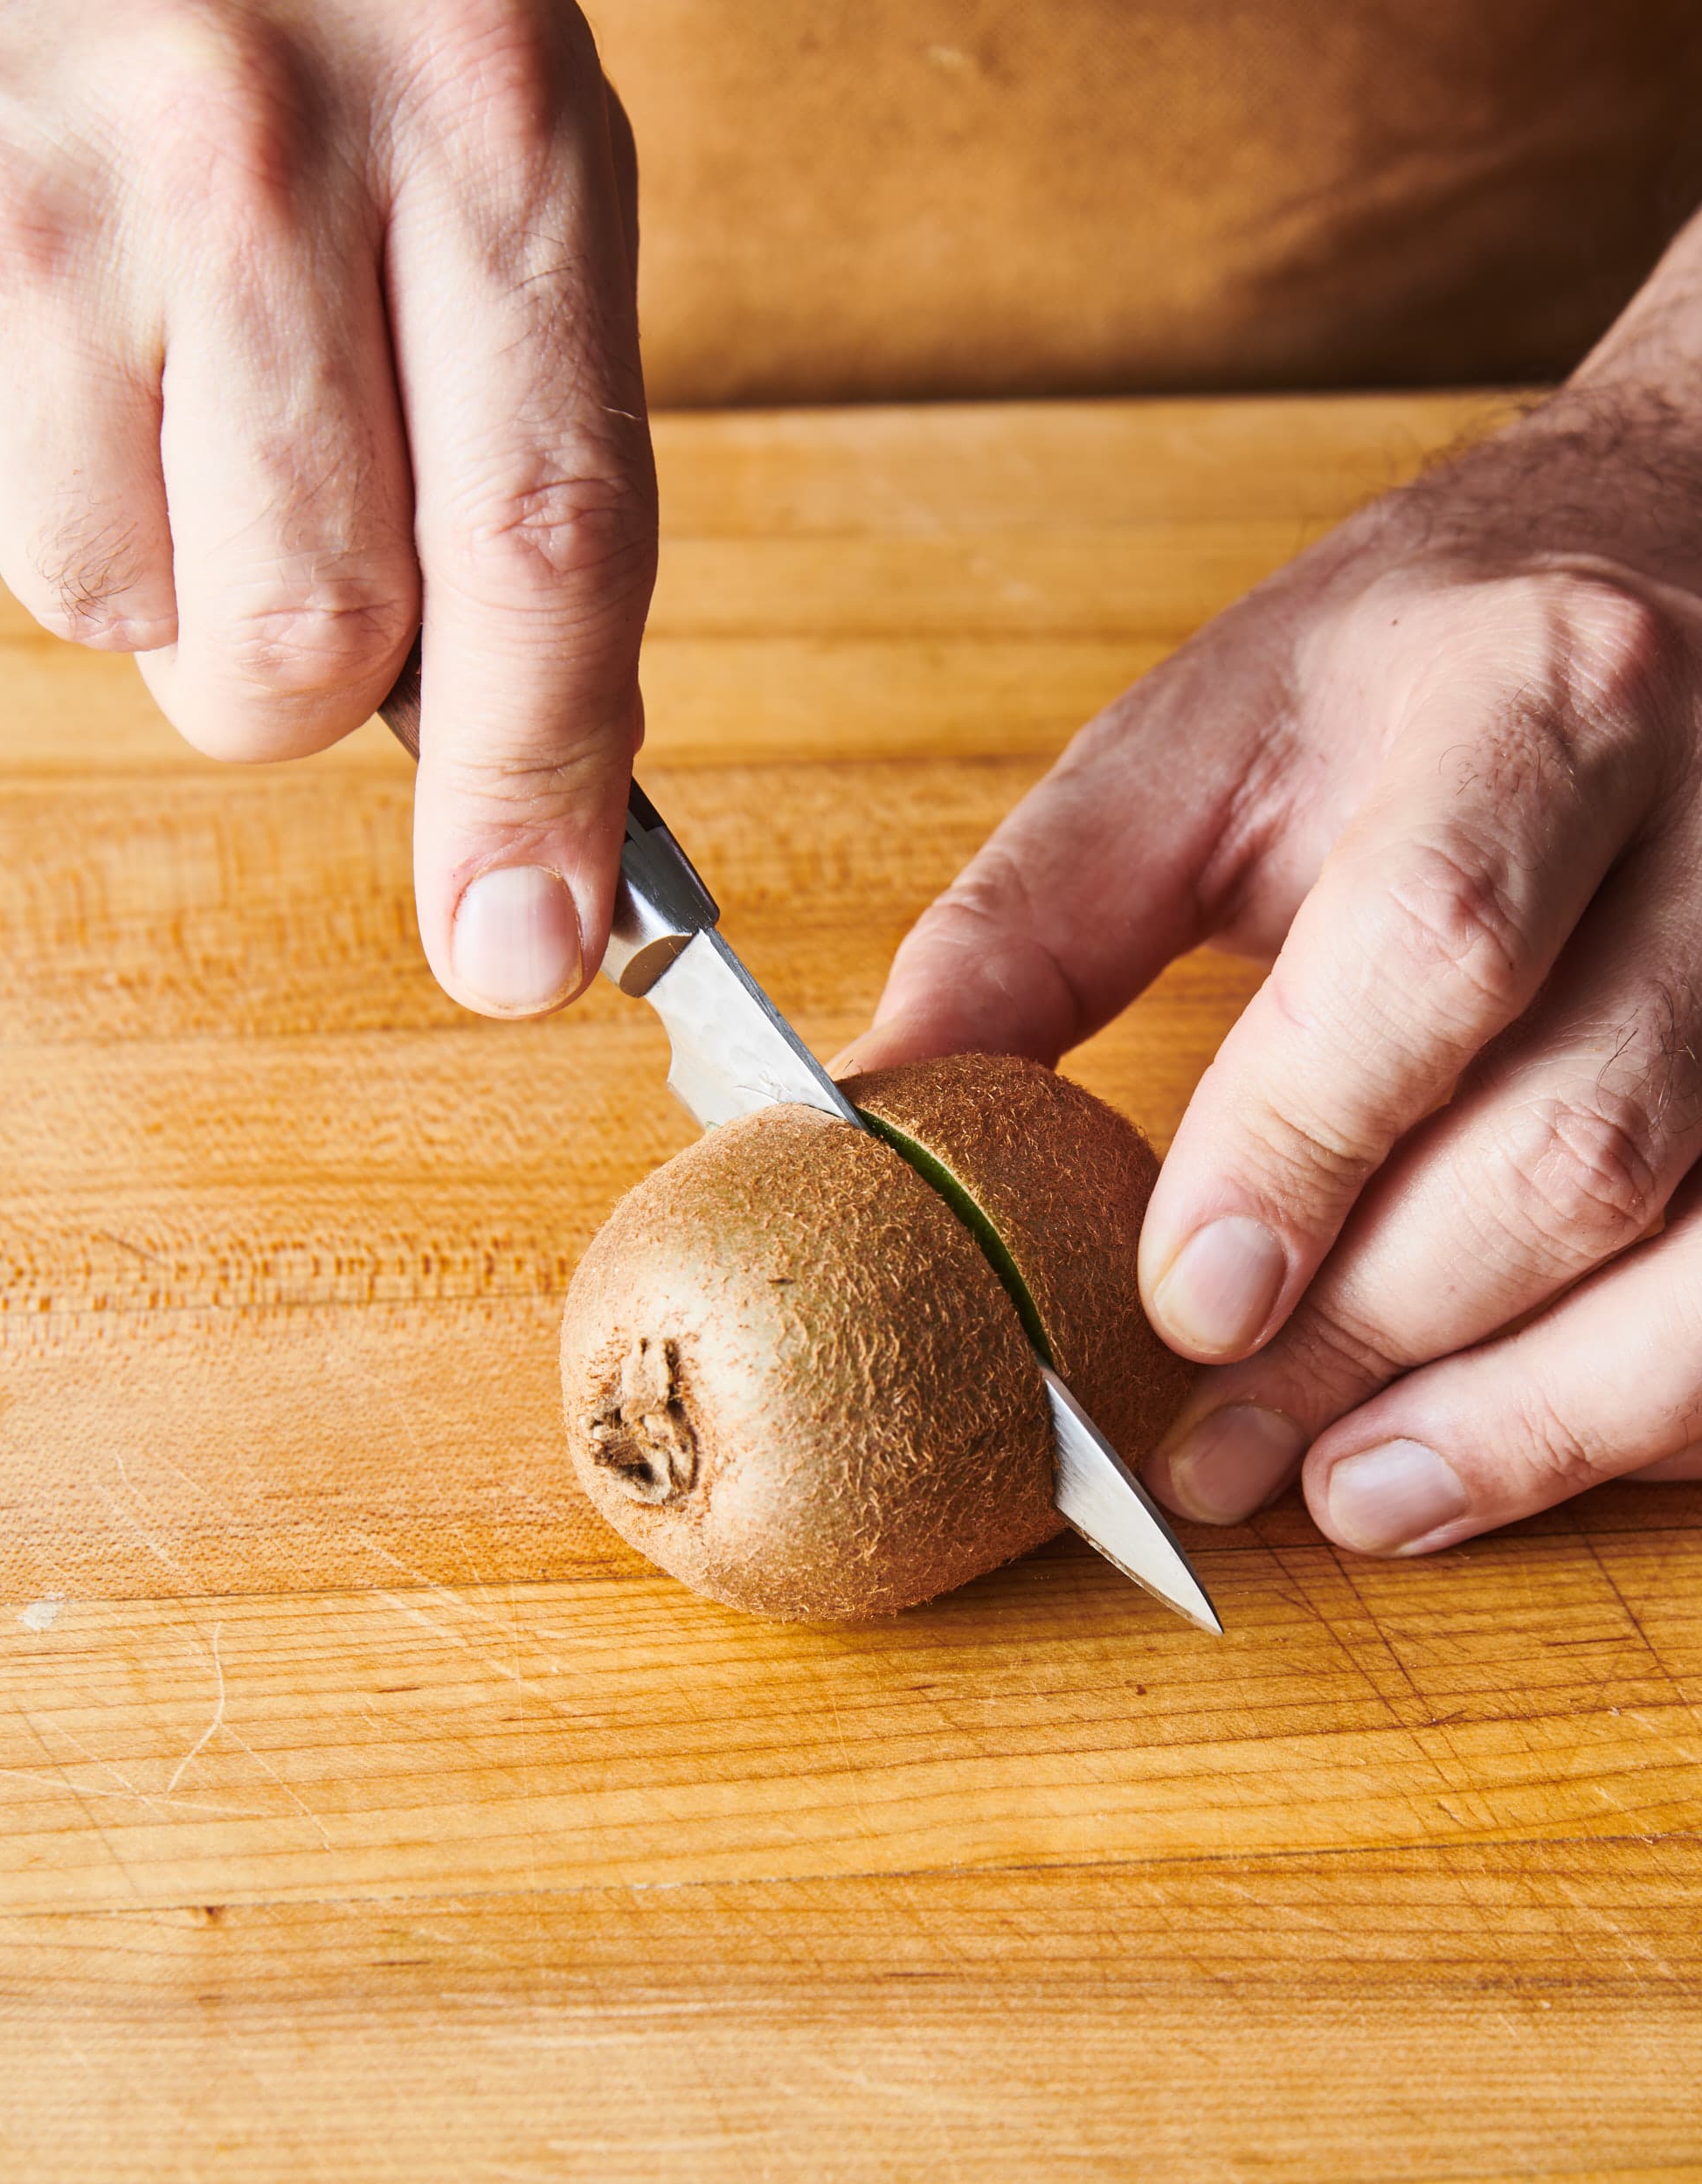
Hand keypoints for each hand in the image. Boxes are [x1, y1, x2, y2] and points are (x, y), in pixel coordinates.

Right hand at [0, 0, 654, 1016]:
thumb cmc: (337, 16)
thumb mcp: (496, 170)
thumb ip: (530, 458)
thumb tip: (529, 807)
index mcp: (492, 137)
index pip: (544, 553)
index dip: (532, 786)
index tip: (521, 954)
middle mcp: (265, 151)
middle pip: (300, 641)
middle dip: (289, 665)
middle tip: (273, 514)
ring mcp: (42, 183)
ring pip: (106, 599)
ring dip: (137, 553)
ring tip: (141, 359)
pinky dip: (1, 477)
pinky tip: (35, 334)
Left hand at [839, 218, 1701, 1552]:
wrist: (1676, 557)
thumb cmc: (1421, 654)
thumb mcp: (1211, 735)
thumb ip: (1040, 916)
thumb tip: (878, 1103)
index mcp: (1528, 704)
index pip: (1431, 953)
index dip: (1301, 1152)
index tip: (1186, 1306)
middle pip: (1575, 1142)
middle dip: (1383, 1329)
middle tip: (1225, 1447)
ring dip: (1530, 1416)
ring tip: (1353, 1493)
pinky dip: (1644, 1401)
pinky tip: (1508, 1443)